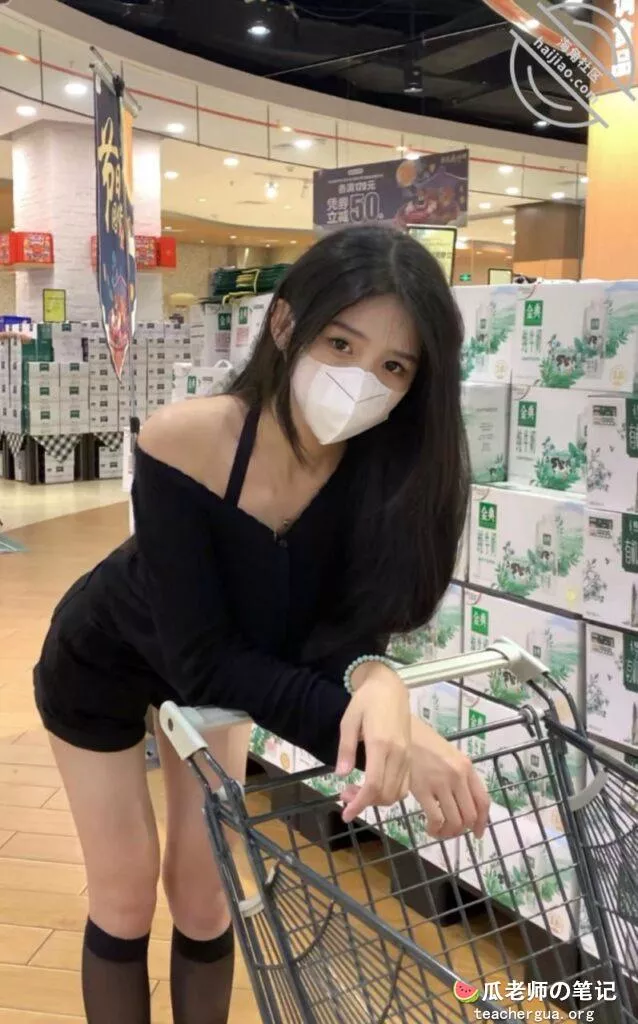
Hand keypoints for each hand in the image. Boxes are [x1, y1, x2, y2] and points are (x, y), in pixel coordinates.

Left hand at [336, 665, 410, 823]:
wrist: (390, 688)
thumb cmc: (366, 701)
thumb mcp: (349, 721)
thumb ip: (346, 749)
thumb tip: (341, 775)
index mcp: (380, 744)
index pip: (373, 784)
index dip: (360, 803)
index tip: (346, 813)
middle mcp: (398, 753)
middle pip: (386, 793)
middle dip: (365, 803)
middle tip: (346, 796)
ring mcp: (407, 756)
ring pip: (397, 793)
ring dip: (377, 800)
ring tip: (357, 791)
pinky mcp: (411, 757)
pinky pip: (405, 785)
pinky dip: (390, 793)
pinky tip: (375, 786)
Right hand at [409, 717, 489, 839]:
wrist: (403, 733)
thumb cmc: (425, 744)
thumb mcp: (450, 756)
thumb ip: (460, 775)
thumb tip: (464, 803)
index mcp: (467, 767)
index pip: (483, 801)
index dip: (482, 822)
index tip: (476, 832)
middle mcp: (458, 776)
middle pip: (470, 815)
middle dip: (462, 829)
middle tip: (452, 831)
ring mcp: (441, 783)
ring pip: (455, 821)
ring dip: (448, 833)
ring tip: (440, 831)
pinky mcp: (423, 789)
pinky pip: (436, 819)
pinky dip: (435, 829)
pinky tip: (429, 828)